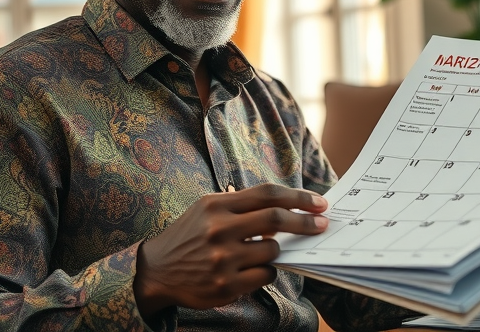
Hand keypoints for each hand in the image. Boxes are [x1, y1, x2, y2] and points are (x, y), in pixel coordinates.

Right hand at [133, 183, 328, 314]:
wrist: (156, 271)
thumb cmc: (190, 235)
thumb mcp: (207, 209)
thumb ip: (242, 205)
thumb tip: (286, 206)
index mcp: (217, 205)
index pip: (267, 195)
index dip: (298, 198)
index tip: (319, 203)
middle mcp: (219, 229)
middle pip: (276, 220)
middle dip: (305, 222)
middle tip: (323, 224)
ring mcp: (222, 259)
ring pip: (272, 251)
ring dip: (276, 250)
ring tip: (261, 251)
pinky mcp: (225, 285)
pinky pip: (264, 276)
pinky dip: (267, 271)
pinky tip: (254, 269)